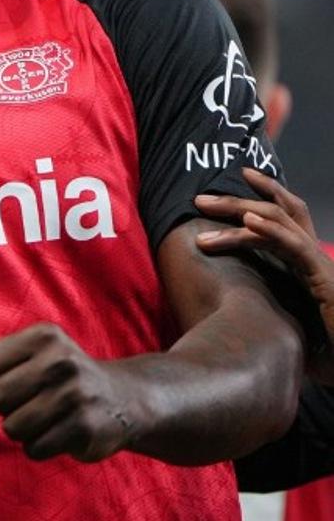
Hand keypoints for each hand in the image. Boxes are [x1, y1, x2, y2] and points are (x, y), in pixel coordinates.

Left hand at [0, 323, 137, 461]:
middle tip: (32, 401)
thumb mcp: (34, 353)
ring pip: (11, 427)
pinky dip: (40, 446)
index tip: (20, 378)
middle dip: (6, 406)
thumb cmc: (64, 374)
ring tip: (46, 417)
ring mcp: (74, 395)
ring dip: (23, 429)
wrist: (124, 399)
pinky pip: (34, 448)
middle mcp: (60, 361)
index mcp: (43, 337)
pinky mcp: (84, 427)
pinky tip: (59, 432)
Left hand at [196, 167, 333, 372]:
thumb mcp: (290, 318)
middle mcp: (313, 255)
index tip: (241, 175)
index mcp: (307, 261)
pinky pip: (294, 246)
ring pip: (278, 221)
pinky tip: (248, 221)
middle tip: (200, 198)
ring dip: (238, 210)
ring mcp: (318, 263)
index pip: (287, 215)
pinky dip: (270, 230)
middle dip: (236, 200)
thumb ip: (268, 306)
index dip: (267, 192)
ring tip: (205, 206)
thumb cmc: (325, 346)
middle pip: (276, 211)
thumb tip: (234, 313)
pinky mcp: (323, 278)